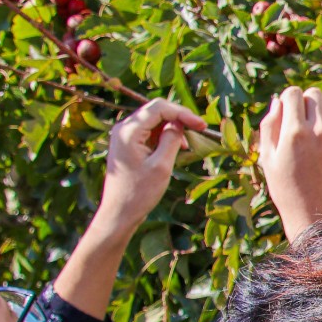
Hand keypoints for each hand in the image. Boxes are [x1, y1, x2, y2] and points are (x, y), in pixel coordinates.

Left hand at [91, 99, 206, 238]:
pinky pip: (149, 132)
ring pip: (154, 121)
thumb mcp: (161, 166)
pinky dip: (165, 136)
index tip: (202, 126)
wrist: (119, 212)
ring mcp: (124, 136)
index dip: (183, 113)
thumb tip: (180, 124)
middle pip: (156, 111)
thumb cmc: (139, 193)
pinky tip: (177, 148)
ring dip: (173, 127)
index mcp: (129, 131)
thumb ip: (172, 140)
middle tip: (200, 130)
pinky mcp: (127, 144)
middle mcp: (124, 128)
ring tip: (189, 143)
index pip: (159, 108)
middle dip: (179, 118)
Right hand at [257, 85, 321, 239]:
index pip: (294, 92)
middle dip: (306, 102)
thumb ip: (270, 125)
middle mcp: (318, 132)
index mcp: (294, 133)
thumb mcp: (268, 157)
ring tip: (317, 126)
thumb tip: (278, 100)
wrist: (314, 214)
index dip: (289, 99)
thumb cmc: (284, 186)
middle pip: (314, 94)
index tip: (288, 111)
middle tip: (302, 120)